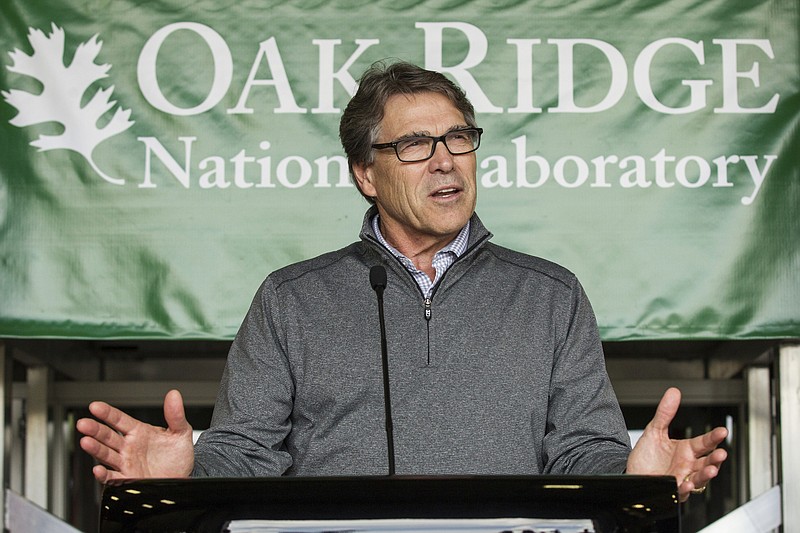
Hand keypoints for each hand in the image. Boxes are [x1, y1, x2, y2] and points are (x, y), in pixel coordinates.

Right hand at [76, 389, 194, 482]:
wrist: (182, 478)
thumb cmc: (178, 456)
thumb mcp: (180, 433)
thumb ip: (176, 415)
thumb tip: (174, 395)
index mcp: (139, 432)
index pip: (120, 420)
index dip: (107, 413)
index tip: (95, 406)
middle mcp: (129, 447)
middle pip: (108, 436)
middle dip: (95, 430)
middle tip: (83, 424)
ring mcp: (126, 463)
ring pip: (106, 455)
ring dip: (95, 449)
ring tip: (86, 442)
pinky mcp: (128, 479)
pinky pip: (113, 477)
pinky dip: (104, 475)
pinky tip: (98, 470)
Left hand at [626, 387, 727, 501]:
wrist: (631, 472)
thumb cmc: (646, 455)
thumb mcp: (654, 430)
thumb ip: (665, 413)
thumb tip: (673, 392)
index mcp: (686, 450)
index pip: (704, 443)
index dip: (713, 437)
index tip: (722, 431)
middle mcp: (687, 465)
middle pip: (706, 462)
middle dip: (716, 459)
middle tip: (722, 453)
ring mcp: (681, 478)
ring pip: (699, 478)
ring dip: (706, 475)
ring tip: (712, 469)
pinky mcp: (672, 490)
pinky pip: (681, 491)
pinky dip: (685, 488)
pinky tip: (686, 483)